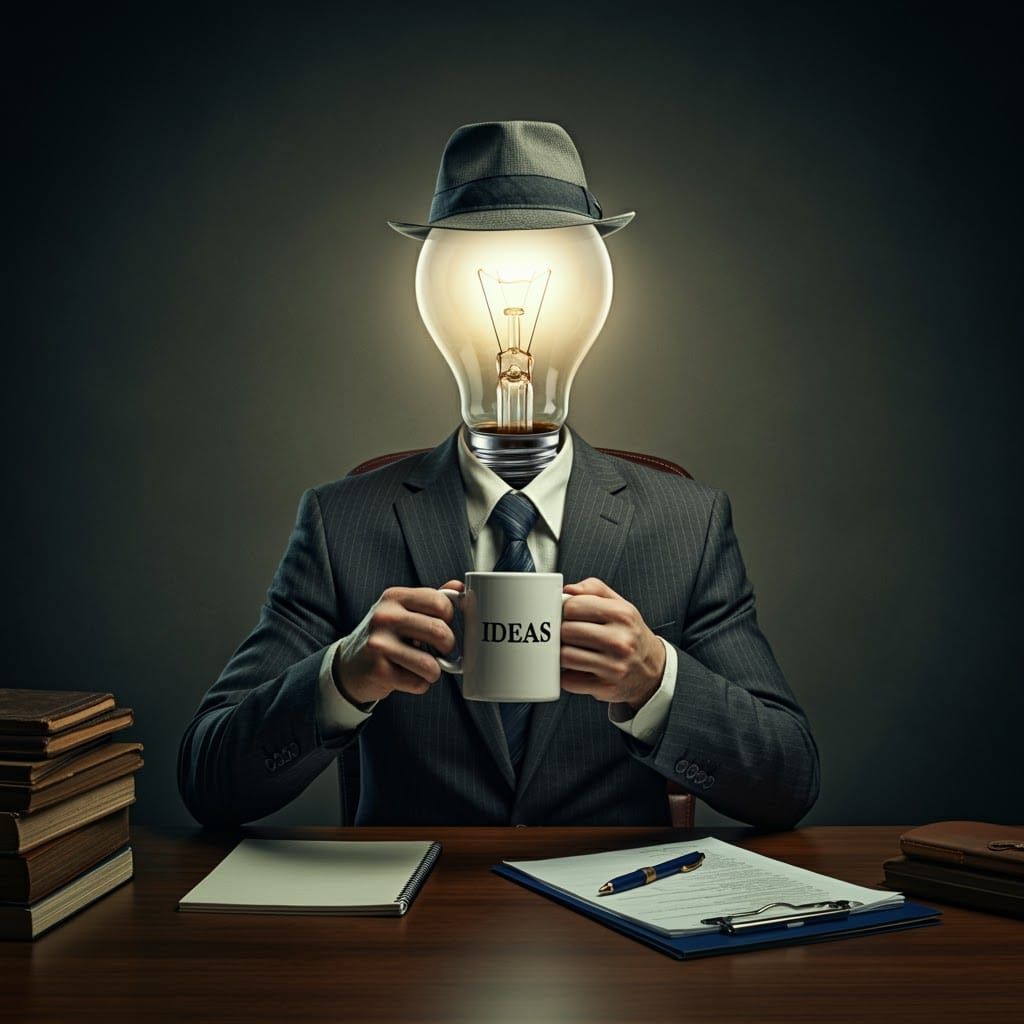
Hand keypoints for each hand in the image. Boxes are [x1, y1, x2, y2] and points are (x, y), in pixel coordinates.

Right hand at [333, 580, 464, 706]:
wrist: (349, 666)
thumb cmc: (385, 636)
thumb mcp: (402, 611)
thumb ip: (431, 600)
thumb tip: (460, 588)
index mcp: (394, 597)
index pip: (440, 602)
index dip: (449, 617)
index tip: (442, 624)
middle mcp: (385, 617)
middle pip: (440, 631)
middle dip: (447, 646)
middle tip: (440, 649)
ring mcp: (379, 644)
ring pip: (431, 664)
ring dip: (434, 671)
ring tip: (425, 667)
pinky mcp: (378, 671)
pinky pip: (418, 683)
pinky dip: (420, 684)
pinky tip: (407, 676)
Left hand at [560, 577, 665, 710]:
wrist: (652, 669)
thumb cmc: (629, 633)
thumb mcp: (620, 605)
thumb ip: (594, 589)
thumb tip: (568, 590)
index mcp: (622, 614)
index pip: (573, 606)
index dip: (564, 610)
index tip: (567, 615)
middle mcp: (620, 640)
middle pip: (566, 631)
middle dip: (561, 632)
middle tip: (568, 634)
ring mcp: (614, 666)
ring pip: (565, 656)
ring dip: (562, 654)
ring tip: (571, 650)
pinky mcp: (606, 688)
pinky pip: (569, 681)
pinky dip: (567, 675)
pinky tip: (577, 669)